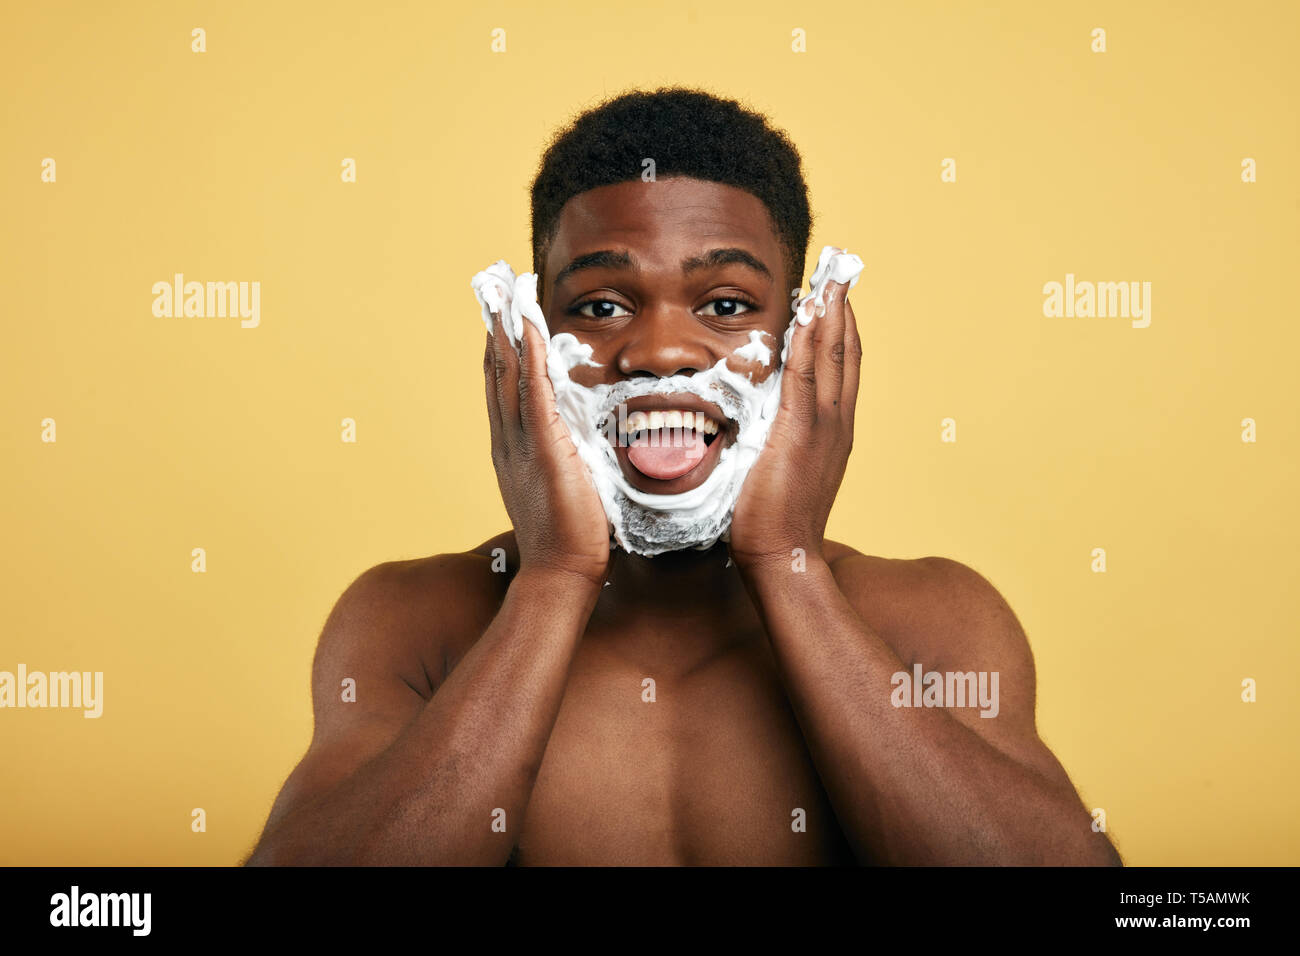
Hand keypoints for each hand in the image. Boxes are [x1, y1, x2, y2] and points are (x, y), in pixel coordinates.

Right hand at [485, 312, 610, 585]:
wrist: (562, 573)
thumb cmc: (573, 537)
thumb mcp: (567, 485)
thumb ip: (568, 458)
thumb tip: (584, 444)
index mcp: (514, 448)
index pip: (504, 387)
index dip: (500, 349)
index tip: (501, 316)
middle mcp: (509, 441)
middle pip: (496, 372)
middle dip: (495, 328)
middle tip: (492, 288)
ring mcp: (521, 443)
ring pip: (507, 375)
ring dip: (506, 331)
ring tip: (504, 293)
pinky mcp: (543, 449)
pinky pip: (532, 393)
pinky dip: (527, 357)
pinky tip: (527, 328)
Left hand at [728, 279, 860, 571]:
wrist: (783, 557)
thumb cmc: (772, 522)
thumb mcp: (777, 470)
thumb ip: (771, 440)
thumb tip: (749, 424)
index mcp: (832, 430)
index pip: (842, 367)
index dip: (841, 329)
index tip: (835, 296)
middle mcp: (837, 422)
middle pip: (846, 351)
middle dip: (843, 308)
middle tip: (842, 268)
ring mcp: (824, 426)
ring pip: (833, 355)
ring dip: (831, 312)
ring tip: (831, 275)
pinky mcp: (800, 431)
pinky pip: (808, 374)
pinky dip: (812, 339)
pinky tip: (810, 311)